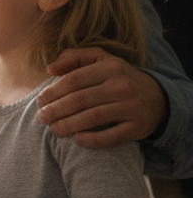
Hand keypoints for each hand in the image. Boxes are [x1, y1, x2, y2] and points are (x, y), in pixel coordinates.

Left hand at [37, 47, 167, 147]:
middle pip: (80, 100)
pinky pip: (111, 136)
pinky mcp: (138, 127)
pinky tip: (77, 139)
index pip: (74, 80)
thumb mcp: (101, 60)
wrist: (158, 98)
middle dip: (56, 110)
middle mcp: (122, 86)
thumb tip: (50, 68)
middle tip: (41, 117)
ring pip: (92, 118)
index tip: (40, 101)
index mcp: (110, 67)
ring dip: (68, 125)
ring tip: (53, 129)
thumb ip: (74, 57)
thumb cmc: (118, 78)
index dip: (53, 92)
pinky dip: (92, 140)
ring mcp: (132, 107)